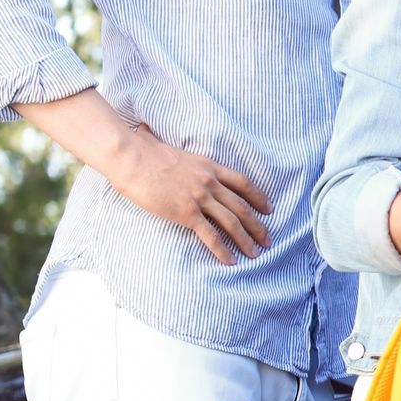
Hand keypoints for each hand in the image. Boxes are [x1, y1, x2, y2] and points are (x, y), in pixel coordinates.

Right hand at [111, 122, 271, 264]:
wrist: (131, 158)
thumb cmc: (144, 152)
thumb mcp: (173, 151)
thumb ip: (179, 156)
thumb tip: (158, 139)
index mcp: (209, 166)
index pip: (243, 182)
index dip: (259, 197)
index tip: (269, 209)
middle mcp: (209, 182)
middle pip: (242, 206)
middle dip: (258, 225)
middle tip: (268, 240)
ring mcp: (199, 197)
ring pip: (232, 222)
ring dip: (246, 240)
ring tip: (255, 254)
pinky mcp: (186, 212)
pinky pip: (210, 235)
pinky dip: (223, 250)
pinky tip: (231, 261)